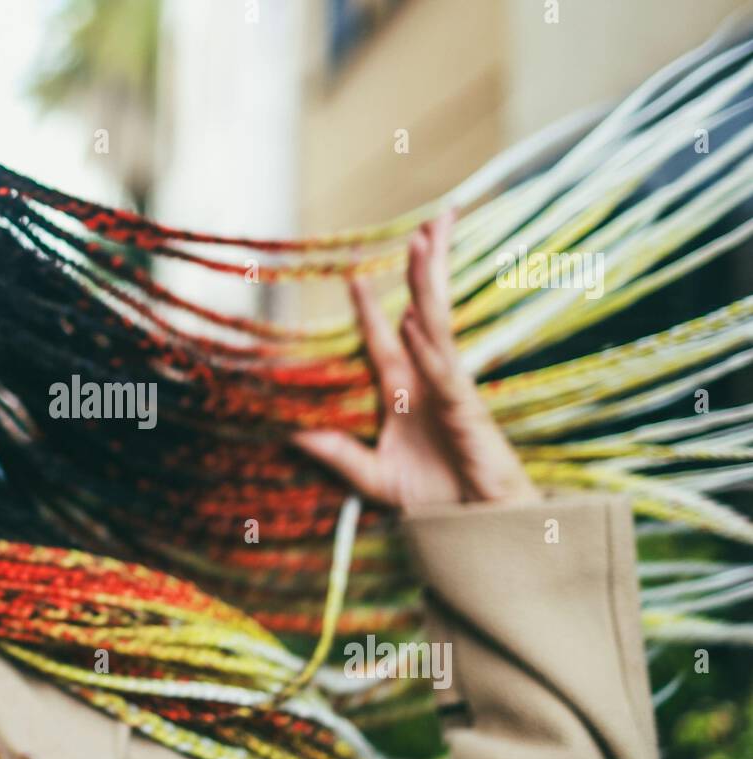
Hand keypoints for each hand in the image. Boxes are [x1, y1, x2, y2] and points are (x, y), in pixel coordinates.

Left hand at [293, 211, 540, 509]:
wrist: (475, 532)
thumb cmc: (434, 502)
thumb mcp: (371, 477)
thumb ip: (334, 454)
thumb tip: (287, 434)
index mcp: (408, 394)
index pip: (385, 340)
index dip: (370, 308)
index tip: (354, 273)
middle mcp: (430, 382)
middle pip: (425, 311)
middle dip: (425, 268)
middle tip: (428, 222)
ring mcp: (451, 392)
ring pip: (438, 325)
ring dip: (429, 283)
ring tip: (424, 241)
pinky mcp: (466, 412)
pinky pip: (445, 372)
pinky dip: (428, 346)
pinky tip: (413, 318)